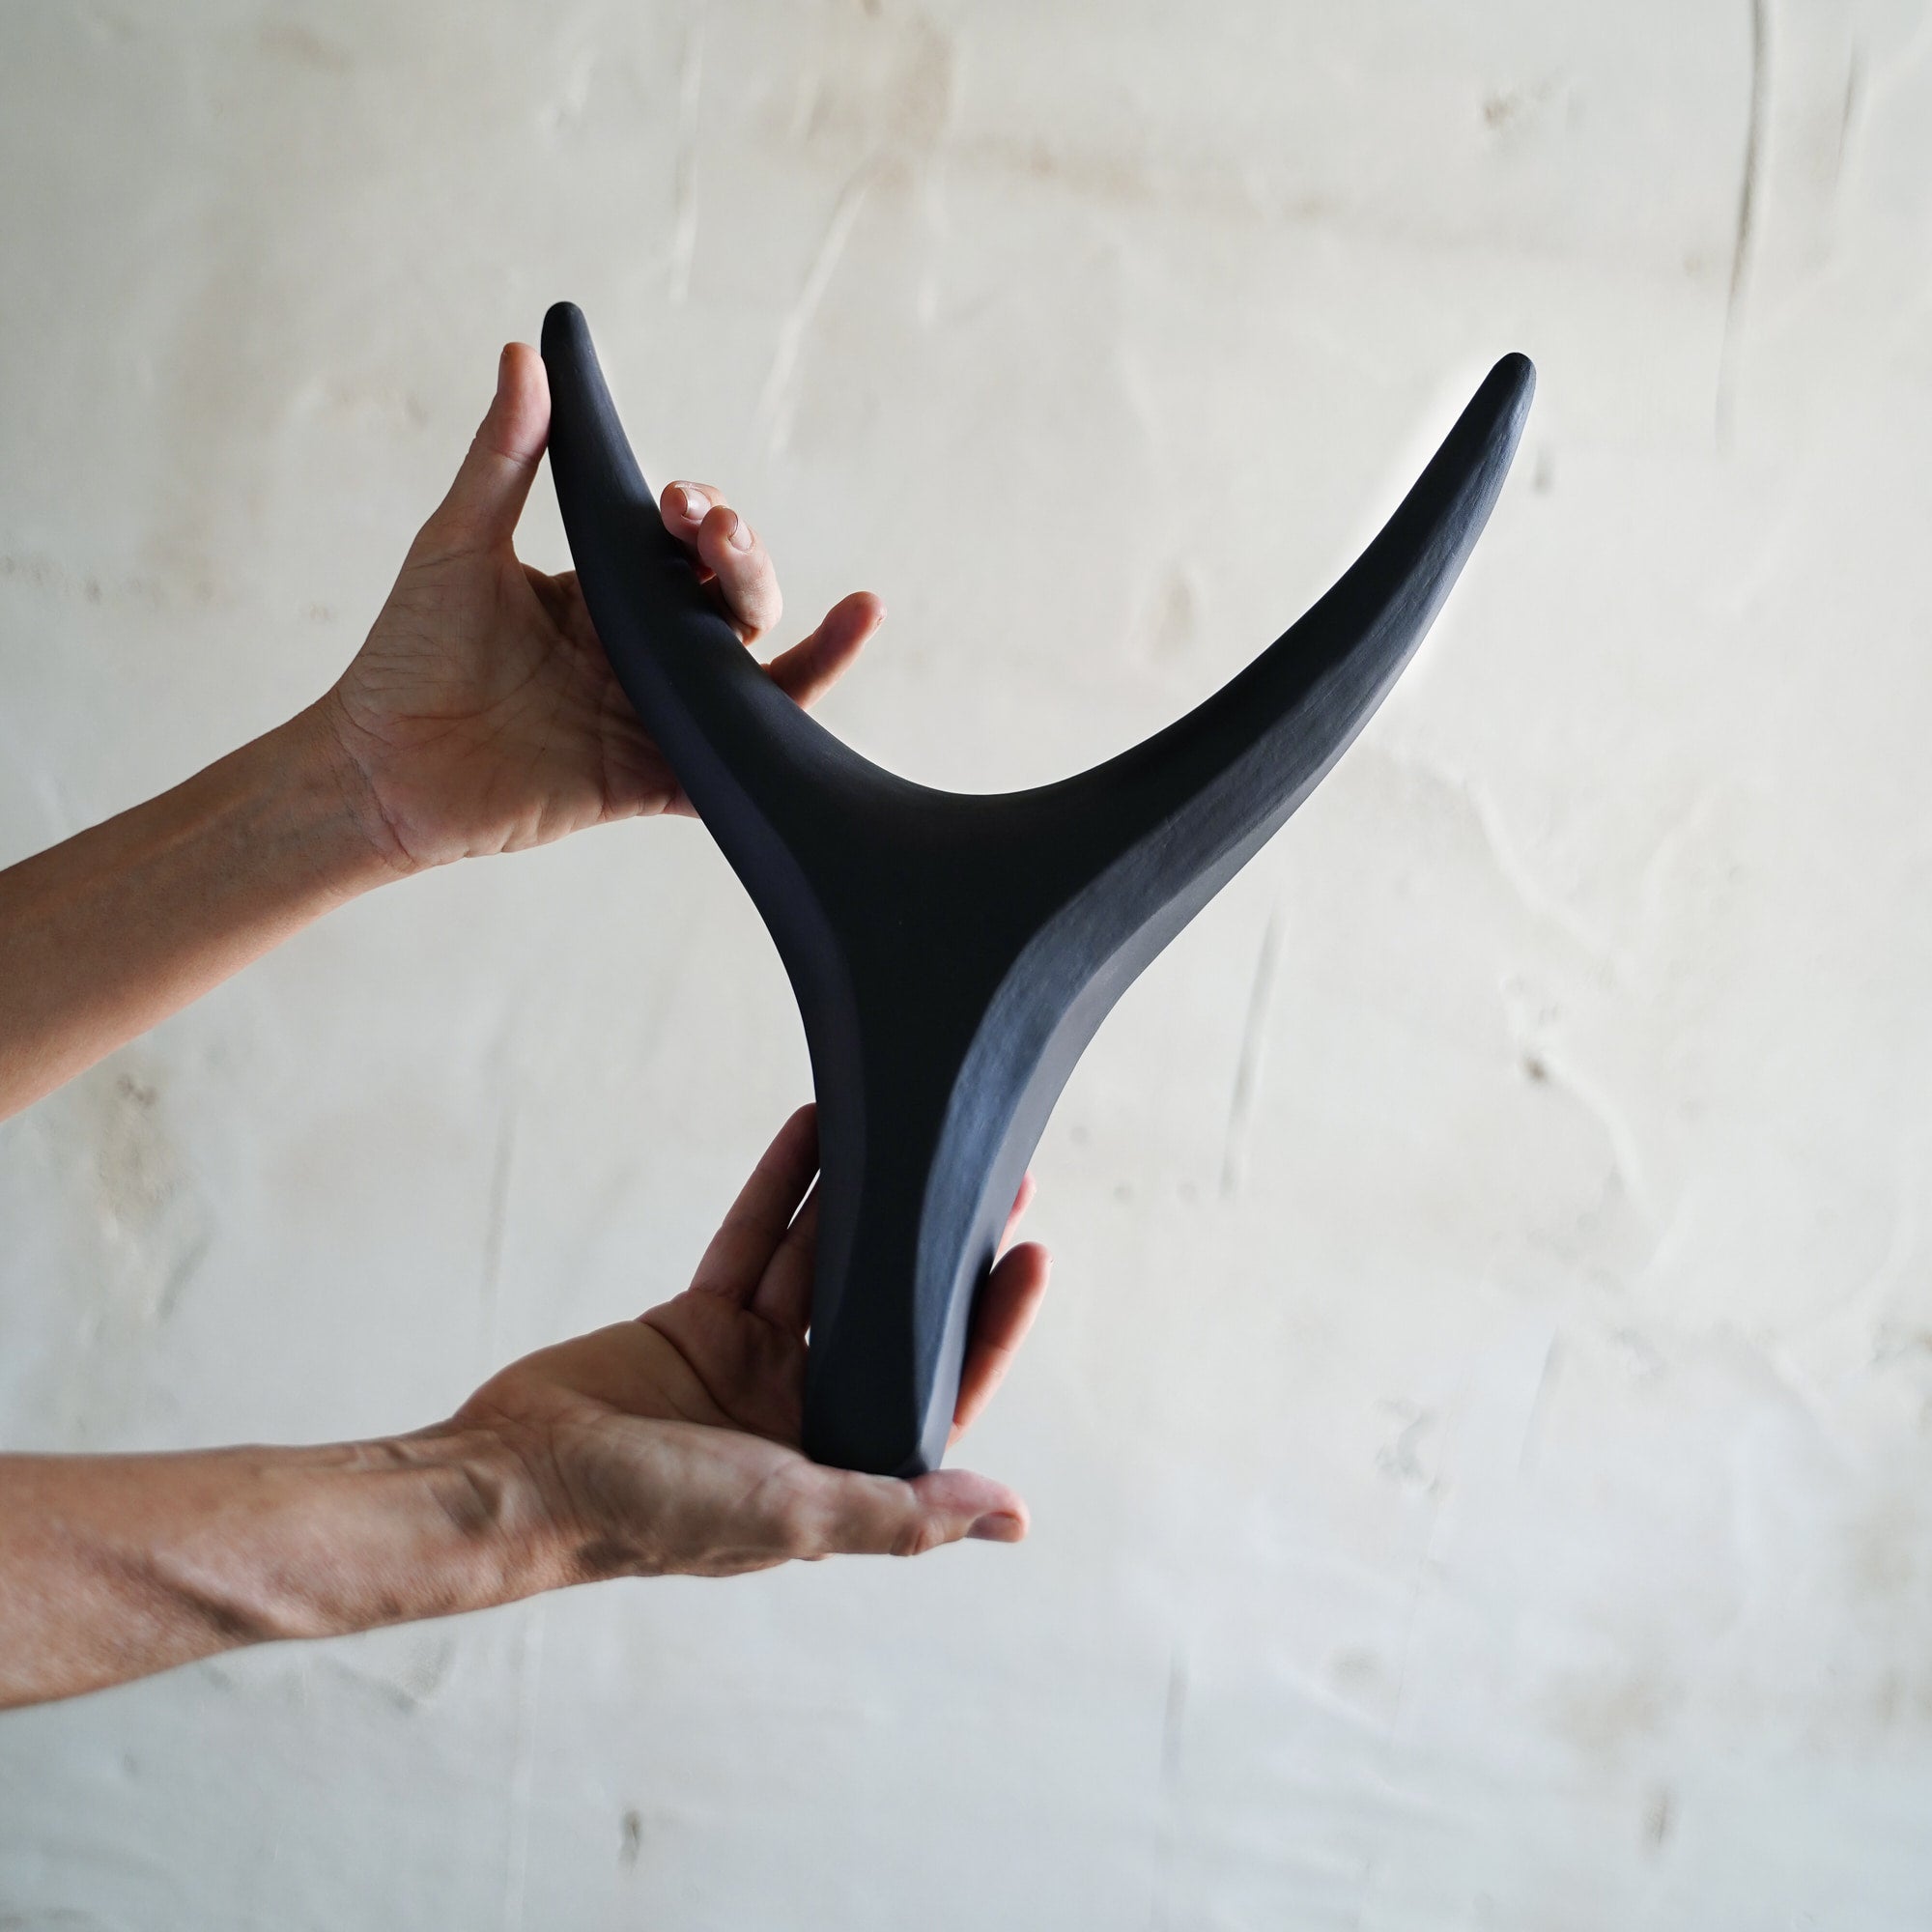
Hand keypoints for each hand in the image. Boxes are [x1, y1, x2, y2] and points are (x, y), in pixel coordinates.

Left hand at [319, 343, 883, 872]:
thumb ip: (505, 456)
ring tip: (859, 612)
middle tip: (718, 533)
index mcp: (611, 593)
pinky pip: (742, 764)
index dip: (705, 519)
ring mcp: (660, 717)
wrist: (382, 767)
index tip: (685, 501)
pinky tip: (828, 699)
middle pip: (738, 601)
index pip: (687, 546)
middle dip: (747, 562)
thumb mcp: (461, 542)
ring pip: (763, 680)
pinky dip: (791, 736)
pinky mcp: (659, 780)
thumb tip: (527, 354)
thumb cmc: (410, 655)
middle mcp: (647, 651)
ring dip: (815, 646)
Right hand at [456, 1107, 1050, 1575]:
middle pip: (890, 1316)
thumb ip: (901, 1512)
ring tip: (914, 1137)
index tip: (1031, 1257)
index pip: (938, 1388)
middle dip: (939, 1254)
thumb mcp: (791, 1514)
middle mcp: (802, 1409)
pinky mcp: (694, 1319)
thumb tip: (1013, 1516)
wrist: (518, 1481)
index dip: (989, 1327)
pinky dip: (782, 1189)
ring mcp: (749, 1361)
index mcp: (837, 1460)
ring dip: (863, 1204)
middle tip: (995, 1182)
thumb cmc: (653, 1516)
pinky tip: (814, 1131)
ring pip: (822, 1264)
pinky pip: (752, 1242)